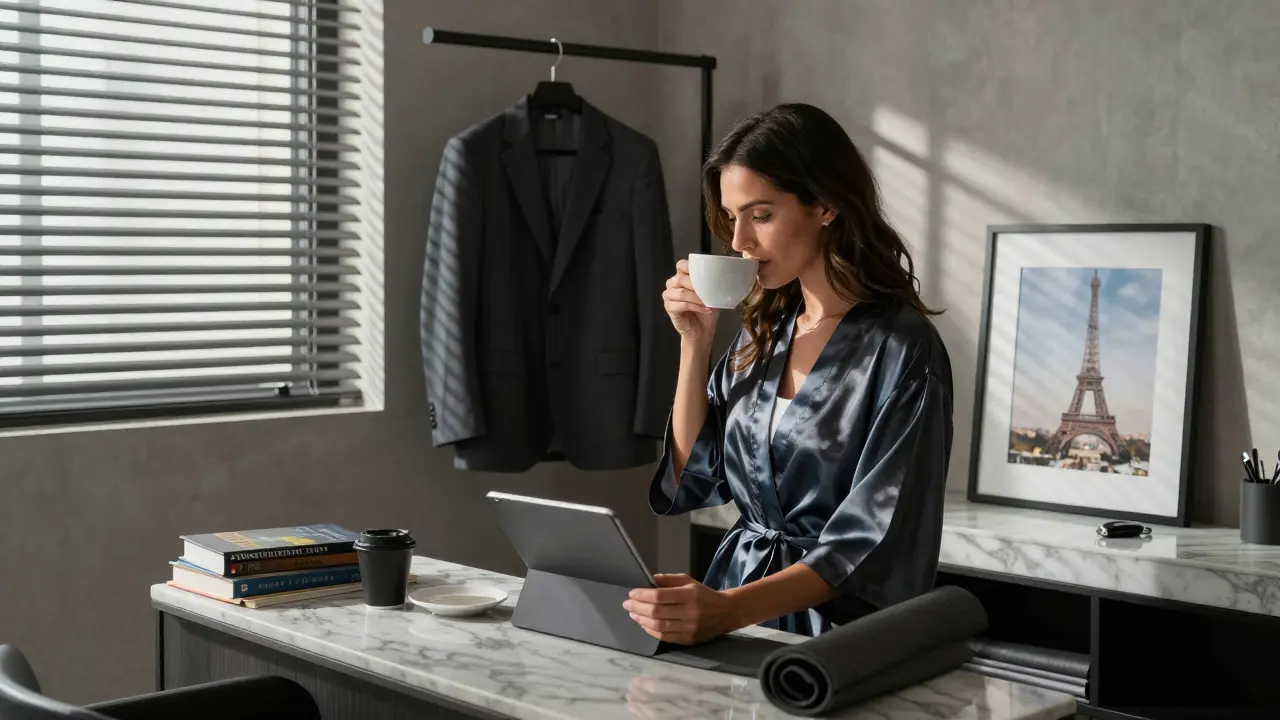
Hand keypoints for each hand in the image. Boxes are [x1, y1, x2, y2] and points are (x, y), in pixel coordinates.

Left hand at [623, 573, 738, 644]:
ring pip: (659, 626)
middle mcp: (689, 612)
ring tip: (633, 615)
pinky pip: (665, 637)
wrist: (726, 612)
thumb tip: (649, 580)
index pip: (660, 596)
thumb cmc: (704, 594)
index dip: (643, 595)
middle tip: (627, 604)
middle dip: (638, 608)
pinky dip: (651, 631)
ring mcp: (689, 628)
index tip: (632, 593)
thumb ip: (669, 580)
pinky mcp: (688, 639)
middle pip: (656, 612)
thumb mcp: (689, 581)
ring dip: (642, 620)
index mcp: (689, 595)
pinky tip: (644, 625)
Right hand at [662, 259, 717, 343]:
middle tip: (708, 291)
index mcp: (682, 278)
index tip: (702, 271)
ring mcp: (669, 297)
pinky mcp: (669, 308)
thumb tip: (719, 277)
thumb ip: (710, 284)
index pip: (681, 265)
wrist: (702, 331)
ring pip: (681, 293)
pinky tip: (704, 309)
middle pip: (680, 279)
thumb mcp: (710, 295)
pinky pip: (681, 305)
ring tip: (707, 302)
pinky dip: (695, 306)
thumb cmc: (705, 311)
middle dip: (695, 285)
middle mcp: (673, 285)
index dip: (689, 266)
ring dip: (696, 297)